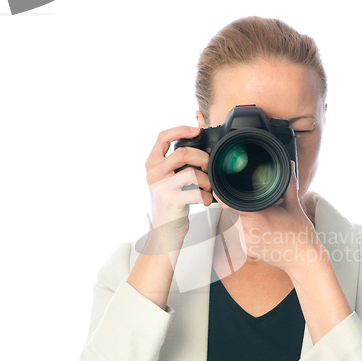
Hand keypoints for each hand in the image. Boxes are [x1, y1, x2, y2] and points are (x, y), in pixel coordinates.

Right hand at [143, 125, 212, 254]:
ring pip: (191, 172)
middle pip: (182, 153)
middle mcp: (153, 173)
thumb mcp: (167, 179)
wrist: (164, 230)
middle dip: (202, 158)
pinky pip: (196, 191)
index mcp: (152, 164)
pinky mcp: (171, 201)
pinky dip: (206, 196)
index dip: (180, 130)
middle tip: (209, 167)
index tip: (196, 130)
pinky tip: (205, 200)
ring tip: (207, 186)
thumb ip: (175, 163)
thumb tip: (198, 145)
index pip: (162, 137)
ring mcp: (161, 187)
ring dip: (206, 179)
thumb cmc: (170, 203)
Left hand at [216, 161, 326, 275]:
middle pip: (234, 212)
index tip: (220, 189)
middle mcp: (248, 231)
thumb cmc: (300, 233)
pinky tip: (265, 233)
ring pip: (237, 224)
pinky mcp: (248, 251)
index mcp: (257, 217)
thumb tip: (290, 165)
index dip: (223, 196)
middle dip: (242, 207)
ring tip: (265, 222)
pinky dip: (249, 231)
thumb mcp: (294, 205)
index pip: (229, 204)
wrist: (303, 259)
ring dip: (245, 219)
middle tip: (260, 208)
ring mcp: (246, 243)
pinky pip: (242, 236)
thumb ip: (288, 184)